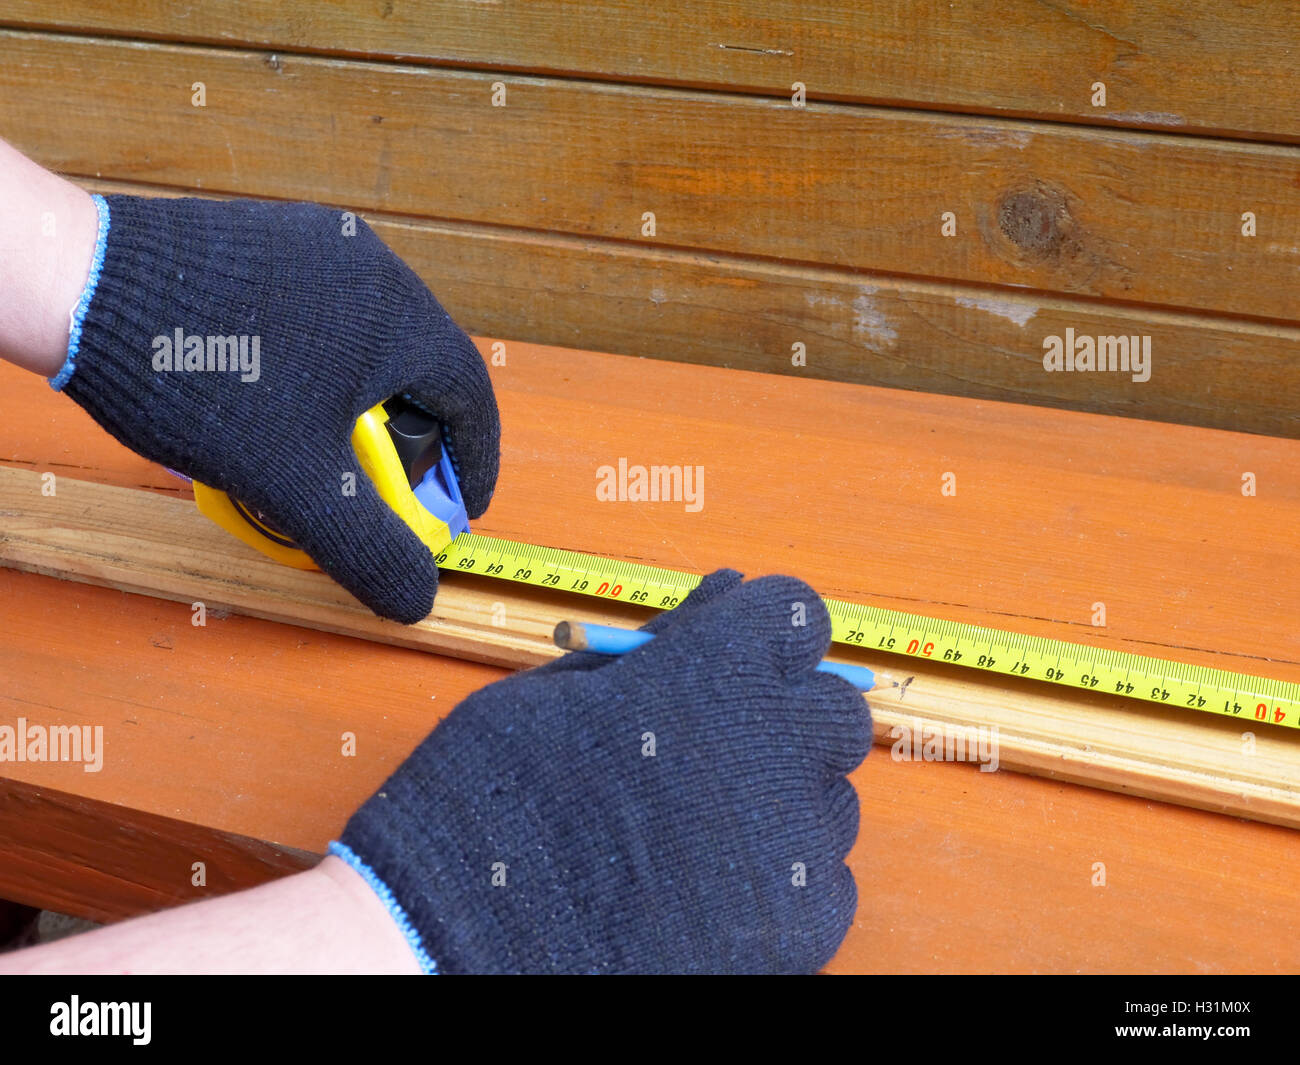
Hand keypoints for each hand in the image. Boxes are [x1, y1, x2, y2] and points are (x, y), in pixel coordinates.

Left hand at [56, 193, 498, 622]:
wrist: (79, 286)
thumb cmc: (200, 376)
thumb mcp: (297, 484)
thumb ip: (368, 546)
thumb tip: (418, 596)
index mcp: (400, 317)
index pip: (473, 398)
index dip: (474, 463)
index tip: (461, 507)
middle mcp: (371, 267)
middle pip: (424, 371)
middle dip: (417, 442)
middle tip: (392, 493)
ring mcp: (318, 243)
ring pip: (371, 344)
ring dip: (366, 408)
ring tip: (326, 457)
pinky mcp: (270, 242)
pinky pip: (323, 318)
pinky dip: (323, 372)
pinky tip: (278, 407)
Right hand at [335, 570, 872, 973]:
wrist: (454, 938)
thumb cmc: (488, 801)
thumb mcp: (555, 693)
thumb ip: (656, 643)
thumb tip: (722, 594)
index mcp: (710, 672)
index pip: (794, 615)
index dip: (765, 633)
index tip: (737, 657)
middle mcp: (771, 748)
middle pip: (834, 708)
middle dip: (786, 718)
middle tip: (716, 749)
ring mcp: (792, 843)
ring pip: (832, 798)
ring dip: (781, 802)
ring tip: (694, 829)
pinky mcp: (800, 926)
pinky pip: (825, 879)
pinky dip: (781, 879)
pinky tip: (710, 884)